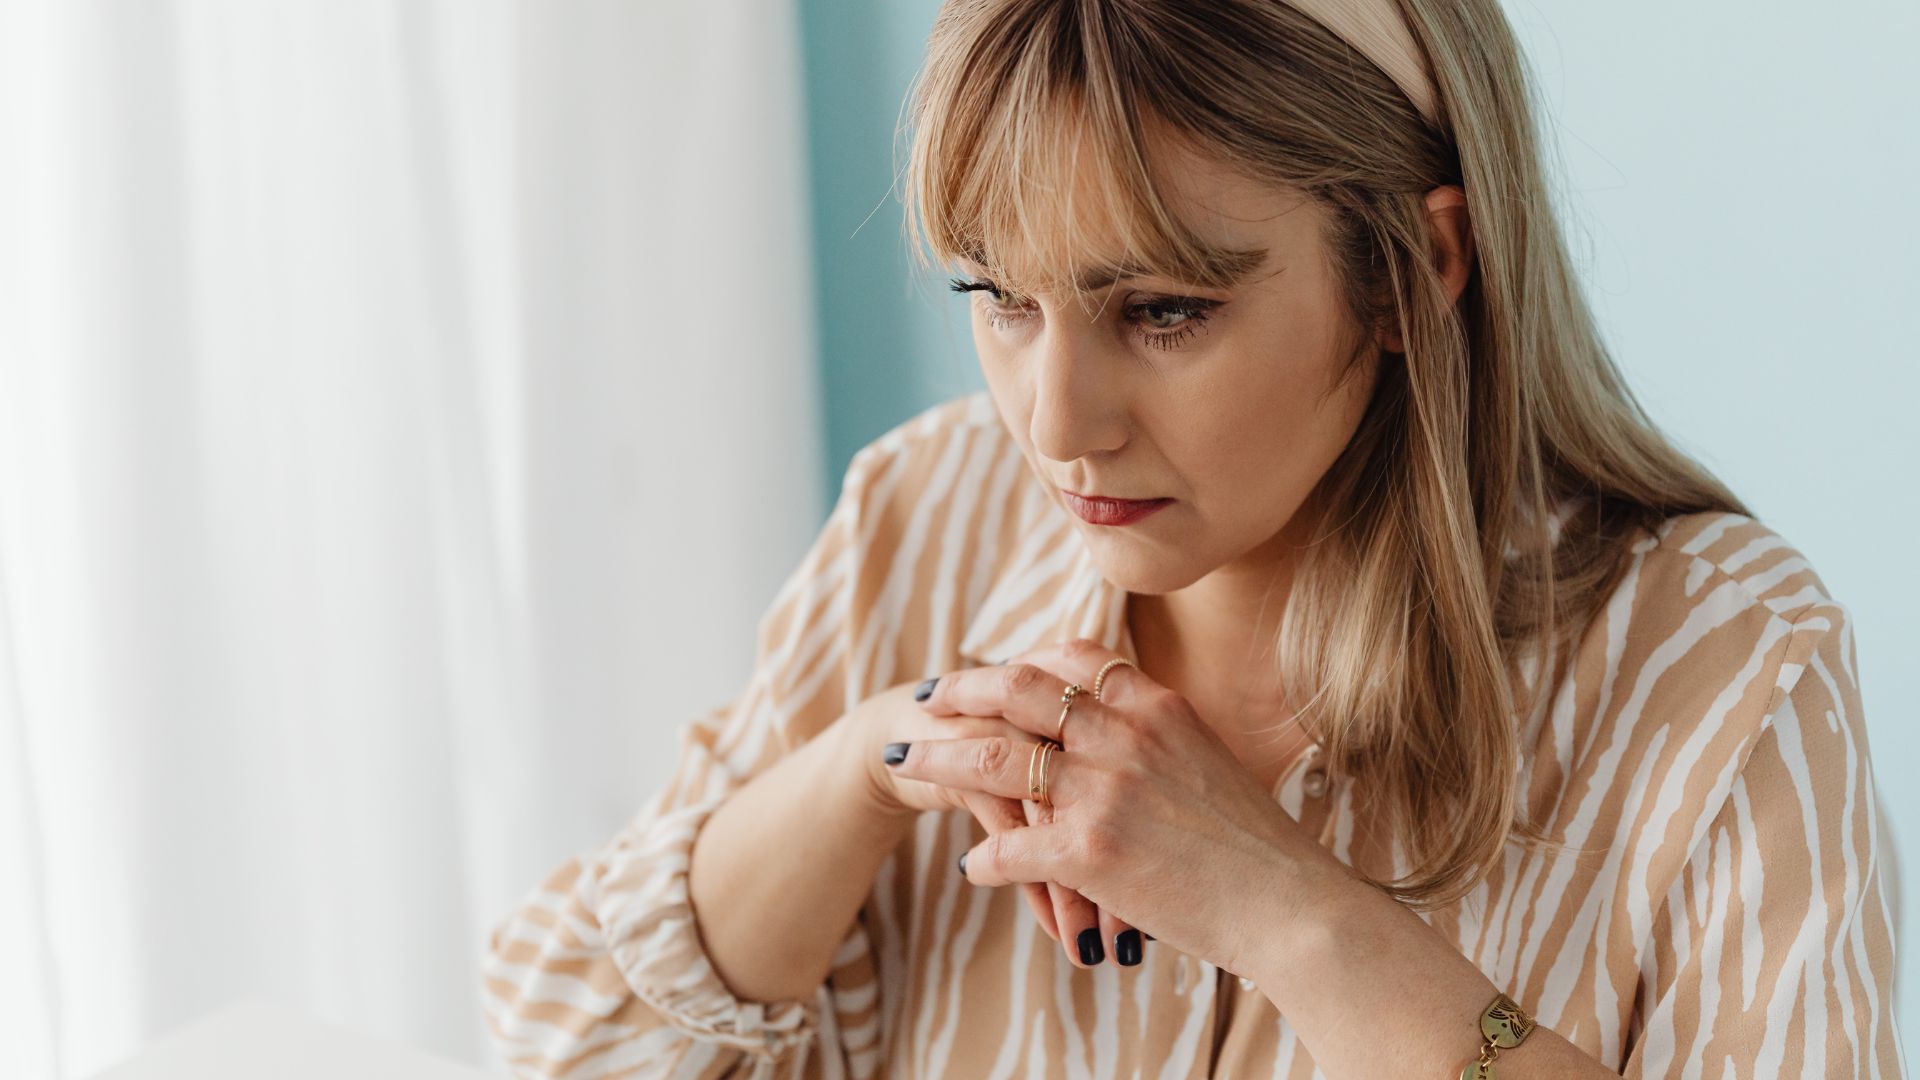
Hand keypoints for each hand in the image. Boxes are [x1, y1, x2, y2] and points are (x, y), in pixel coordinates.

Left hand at [887, 638, 1351, 980]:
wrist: (1290, 904)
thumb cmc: (1257, 846)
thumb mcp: (1208, 761)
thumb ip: (1157, 735)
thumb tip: (1118, 725)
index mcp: (1156, 706)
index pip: (1074, 658)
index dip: (1024, 660)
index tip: (994, 670)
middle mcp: (1125, 735)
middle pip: (1017, 690)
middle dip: (962, 689)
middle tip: (927, 697)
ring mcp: (1104, 790)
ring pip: (994, 758)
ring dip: (943, 758)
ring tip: (909, 762)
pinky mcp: (1089, 850)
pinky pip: (1009, 846)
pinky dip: (985, 856)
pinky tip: (973, 866)